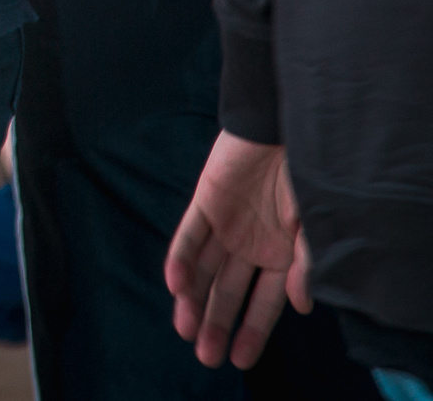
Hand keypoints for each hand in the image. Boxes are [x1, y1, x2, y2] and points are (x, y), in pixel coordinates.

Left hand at [168, 131, 311, 368]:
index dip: (252, 330)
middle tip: (205, 356)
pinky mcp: (205, 203)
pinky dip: (181, 259)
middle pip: (228, 292)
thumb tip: (302, 307)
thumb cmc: (305, 177)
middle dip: (216, 323)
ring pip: (205, 271)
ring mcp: (225, 226)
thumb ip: (305, 265)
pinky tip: (175, 284)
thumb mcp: (312, 225)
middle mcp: (250, 246)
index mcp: (280, 256)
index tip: (241, 360)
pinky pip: (189, 235)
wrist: (281, 127)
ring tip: (184, 329)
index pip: (263, 302)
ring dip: (193, 299)